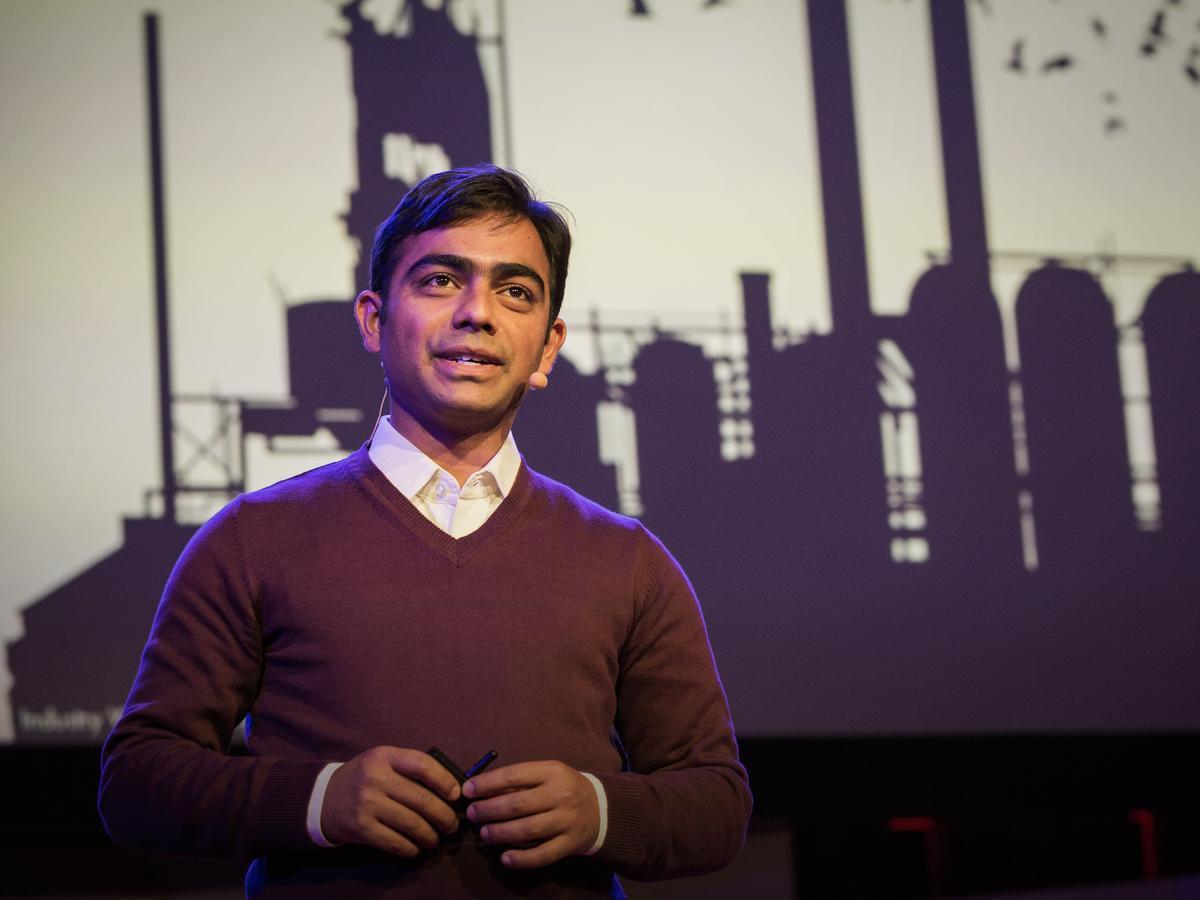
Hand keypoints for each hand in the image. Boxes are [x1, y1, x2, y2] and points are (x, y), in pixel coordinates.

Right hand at [321, 746, 461, 856]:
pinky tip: (416, 847)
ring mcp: (367, 804)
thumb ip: (409, 768)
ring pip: (411, 823)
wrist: (324, 798)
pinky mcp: (361, 828)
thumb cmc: (364, 777)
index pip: (422, 765)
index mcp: (384, 756)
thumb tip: (450, 787)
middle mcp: (375, 778)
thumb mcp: (383, 761)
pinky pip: (394, 841)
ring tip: (436, 838)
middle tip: (452, 824)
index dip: (445, 781)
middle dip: (444, 815)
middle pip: (421, 799)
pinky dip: (410, 847)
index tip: (456, 795)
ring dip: (430, 835)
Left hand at [463, 760, 599, 868]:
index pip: (515, 774)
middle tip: (473, 814)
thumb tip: (483, 791)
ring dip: (501, 832)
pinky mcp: (570, 843)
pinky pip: (543, 854)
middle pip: (519, 804)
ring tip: (485, 833)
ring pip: (528, 830)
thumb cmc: (565, 787)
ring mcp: (567, 820)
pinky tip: (505, 858)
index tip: (468, 790)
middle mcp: (561, 794)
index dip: (488, 783)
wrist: (600, 807)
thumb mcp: (548, 774)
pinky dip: (522, 858)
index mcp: (553, 771)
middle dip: (490, 809)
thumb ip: (521, 781)